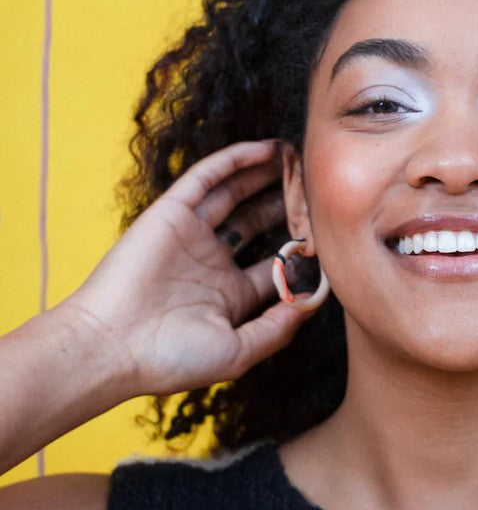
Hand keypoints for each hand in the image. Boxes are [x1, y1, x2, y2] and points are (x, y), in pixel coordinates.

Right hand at [64, 140, 307, 396]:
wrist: (109, 348)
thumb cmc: (169, 360)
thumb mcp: (237, 352)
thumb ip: (278, 328)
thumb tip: (314, 302)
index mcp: (230, 294)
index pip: (277, 263)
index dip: (305, 248)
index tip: (335, 234)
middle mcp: (213, 261)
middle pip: (260, 221)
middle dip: (290, 205)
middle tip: (321, 186)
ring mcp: (192, 235)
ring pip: (238, 194)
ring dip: (267, 174)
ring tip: (300, 157)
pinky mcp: (172, 213)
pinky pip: (209, 178)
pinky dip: (237, 160)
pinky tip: (268, 149)